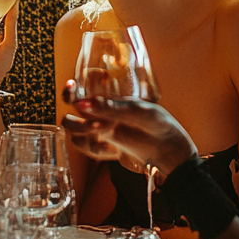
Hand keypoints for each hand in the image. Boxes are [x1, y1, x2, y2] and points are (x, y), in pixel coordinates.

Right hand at [61, 89, 196, 180]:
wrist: (170, 148)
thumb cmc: (157, 122)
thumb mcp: (138, 110)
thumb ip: (110, 108)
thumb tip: (82, 104)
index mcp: (106, 98)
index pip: (79, 93)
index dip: (69, 91)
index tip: (71, 87)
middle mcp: (98, 114)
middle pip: (68, 118)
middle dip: (74, 123)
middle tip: (95, 125)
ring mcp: (100, 132)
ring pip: (74, 135)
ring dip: (85, 135)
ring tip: (105, 133)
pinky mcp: (104, 148)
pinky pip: (88, 150)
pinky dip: (96, 151)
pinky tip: (114, 151)